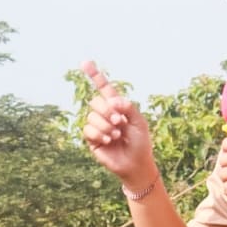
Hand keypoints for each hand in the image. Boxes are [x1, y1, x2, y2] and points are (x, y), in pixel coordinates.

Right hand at [80, 61, 156, 185]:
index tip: (85, 63)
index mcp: (117, 107)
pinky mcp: (92, 139)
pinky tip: (109, 140)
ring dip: (106, 125)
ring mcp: (97, 126)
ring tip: (117, 135)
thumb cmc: (141, 142)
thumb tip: (112, 100)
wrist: (136, 164)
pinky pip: (88, 130)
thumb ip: (128, 107)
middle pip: (96, 101)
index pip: (104, 88)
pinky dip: (100, 134)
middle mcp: (105, 114)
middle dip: (107, 110)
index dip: (95, 76)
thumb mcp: (139, 122)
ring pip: (92, 116)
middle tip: (120, 121)